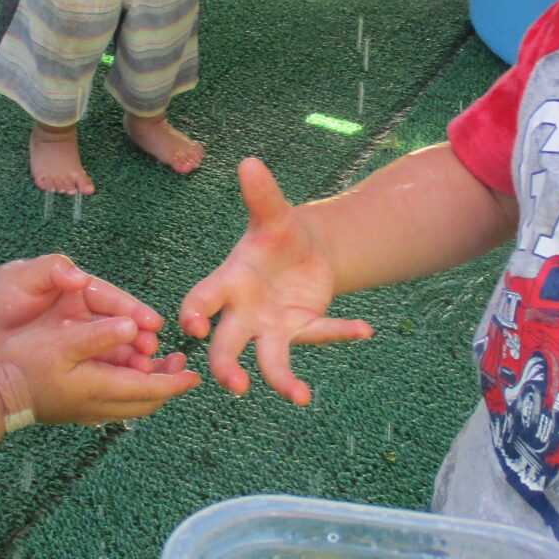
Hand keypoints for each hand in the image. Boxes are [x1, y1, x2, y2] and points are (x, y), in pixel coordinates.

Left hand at [0, 253, 167, 370]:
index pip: (114, 301)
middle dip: (139, 340)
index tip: (152, 323)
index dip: (134, 311)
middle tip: (153, 352)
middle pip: (120, 329)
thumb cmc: (0, 290)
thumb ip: (53, 269)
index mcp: (81, 292)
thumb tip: (80, 277)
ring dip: (130, 363)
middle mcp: (84, 317)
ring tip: (147, 373)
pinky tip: (124, 390)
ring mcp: (77, 341)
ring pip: (111, 352)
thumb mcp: (25, 274)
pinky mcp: (67, 362)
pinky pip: (93, 371)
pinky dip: (110, 378)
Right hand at [0, 314, 199, 426]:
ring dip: (149, 387)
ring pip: (131, 405)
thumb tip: (133, 326)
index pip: (151, 390)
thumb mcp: (62, 342)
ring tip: (156, 363)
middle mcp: (98, 407)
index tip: (195, 373)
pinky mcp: (76, 410)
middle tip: (179, 363)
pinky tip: (125, 372)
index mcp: (100, 389)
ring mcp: (87, 412)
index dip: (175, 381)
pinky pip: (115, 404)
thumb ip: (100, 335)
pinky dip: (130, 390)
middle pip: (146, 402)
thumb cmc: (24, 364)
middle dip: (167, 384)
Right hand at [178, 158, 371, 403]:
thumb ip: (262, 195)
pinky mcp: (300, 330)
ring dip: (282, 380)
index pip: (202, 300)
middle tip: (235, 384)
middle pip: (227, 346)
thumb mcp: (273, 214)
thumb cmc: (277, 233)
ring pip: (269, 361)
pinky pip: (319, 334)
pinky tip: (365, 328)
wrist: (305, 248)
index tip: (193, 327)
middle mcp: (244, 313)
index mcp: (228, 282)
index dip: (194, 314)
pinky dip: (341, 331)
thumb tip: (250, 162)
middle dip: (227, 366)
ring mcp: (271, 327)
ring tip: (301, 396)